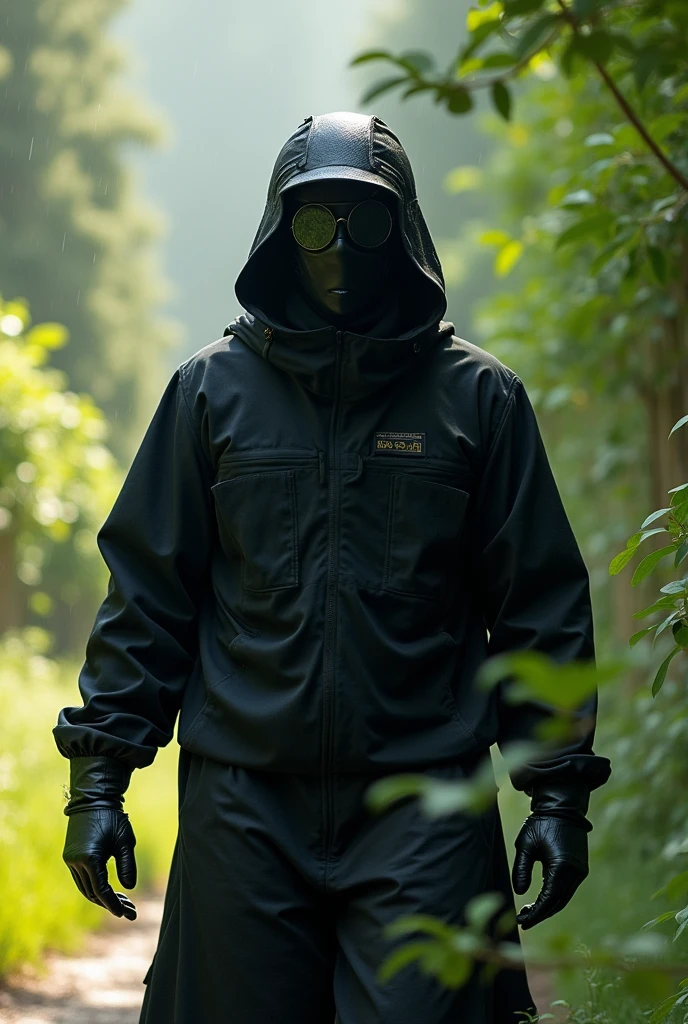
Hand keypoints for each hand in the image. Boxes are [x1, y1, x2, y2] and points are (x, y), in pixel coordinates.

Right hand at [63, 808, 137, 919]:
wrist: (93, 800)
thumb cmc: (112, 818)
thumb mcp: (125, 840)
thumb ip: (127, 864)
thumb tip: (129, 888)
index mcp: (89, 858)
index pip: (101, 890)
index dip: (113, 903)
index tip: (126, 913)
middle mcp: (75, 861)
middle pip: (92, 892)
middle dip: (111, 903)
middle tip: (130, 911)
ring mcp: (70, 860)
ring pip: (85, 888)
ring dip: (103, 897)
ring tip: (124, 903)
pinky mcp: (70, 857)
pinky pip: (82, 879)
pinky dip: (95, 887)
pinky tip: (110, 890)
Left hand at [512, 815, 587, 929]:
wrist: (562, 808)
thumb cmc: (541, 823)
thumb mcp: (525, 845)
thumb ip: (521, 870)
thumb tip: (520, 894)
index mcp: (562, 867)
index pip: (549, 900)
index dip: (535, 913)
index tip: (521, 921)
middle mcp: (575, 873)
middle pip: (558, 903)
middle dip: (541, 914)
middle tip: (523, 921)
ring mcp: (580, 871)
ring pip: (564, 898)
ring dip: (548, 907)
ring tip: (528, 912)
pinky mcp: (580, 868)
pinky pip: (567, 889)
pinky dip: (554, 897)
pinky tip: (541, 899)